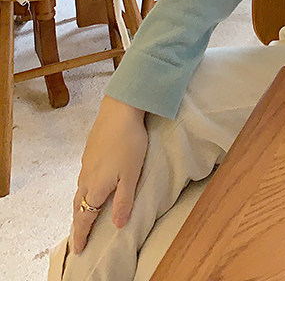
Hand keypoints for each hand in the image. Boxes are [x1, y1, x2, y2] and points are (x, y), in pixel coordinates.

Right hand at [71, 96, 147, 254]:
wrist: (119, 110)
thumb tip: (117, 226)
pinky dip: (84, 189)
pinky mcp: (89, 151)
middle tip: (79, 236)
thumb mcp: (131, 175)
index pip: (85, 217)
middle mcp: (86, 178)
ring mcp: (86, 163)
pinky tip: (92, 185)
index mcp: (96, 187)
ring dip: (80, 206)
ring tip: (85, 214)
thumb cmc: (129, 143)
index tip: (79, 249)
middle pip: (78, 206)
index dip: (82, 235)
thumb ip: (124, 201)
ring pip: (79, 191)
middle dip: (78, 223)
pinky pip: (83, 177)